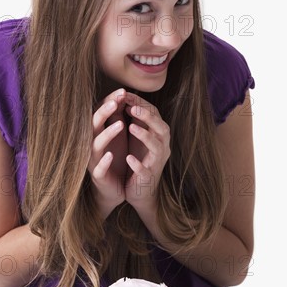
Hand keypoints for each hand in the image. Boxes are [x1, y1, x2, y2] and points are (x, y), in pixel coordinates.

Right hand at [88, 88, 128, 217]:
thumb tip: (123, 95)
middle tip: (116, 102)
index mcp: (98, 132)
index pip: (100, 112)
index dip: (109, 101)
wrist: (115, 188)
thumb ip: (118, 116)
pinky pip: (99, 168)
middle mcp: (92, 144)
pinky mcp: (99, 176)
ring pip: (95, 145)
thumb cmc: (116, 157)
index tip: (122, 91)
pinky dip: (104, 161)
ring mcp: (94, 160)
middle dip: (104, 112)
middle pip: (93, 124)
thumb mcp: (117, 135)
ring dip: (107, 134)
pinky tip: (110, 155)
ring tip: (120, 125)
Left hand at [124, 93, 170, 213]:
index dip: (141, 104)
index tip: (125, 94)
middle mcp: (161, 148)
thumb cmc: (140, 160)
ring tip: (131, 126)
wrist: (140, 191)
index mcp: (158, 136)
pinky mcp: (148, 178)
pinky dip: (138, 164)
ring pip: (157, 147)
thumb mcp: (138, 138)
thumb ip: (136, 120)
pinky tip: (129, 158)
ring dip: (145, 136)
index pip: (154, 114)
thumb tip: (127, 98)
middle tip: (132, 107)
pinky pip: (146, 171)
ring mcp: (156, 163)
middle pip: (161, 128)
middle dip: (148, 116)